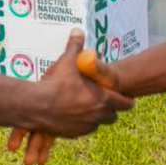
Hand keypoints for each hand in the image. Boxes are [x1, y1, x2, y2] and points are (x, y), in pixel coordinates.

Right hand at [7, 46, 121, 164]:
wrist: (36, 106)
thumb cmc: (55, 83)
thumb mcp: (67, 61)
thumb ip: (75, 46)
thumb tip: (78, 30)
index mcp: (102, 99)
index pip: (125, 104)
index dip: (128, 100)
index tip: (129, 99)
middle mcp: (97, 116)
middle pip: (113, 116)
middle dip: (111, 109)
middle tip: (107, 101)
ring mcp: (85, 127)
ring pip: (98, 124)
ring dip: (96, 117)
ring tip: (89, 107)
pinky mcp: (72, 134)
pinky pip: (83, 130)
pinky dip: (82, 123)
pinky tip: (74, 114)